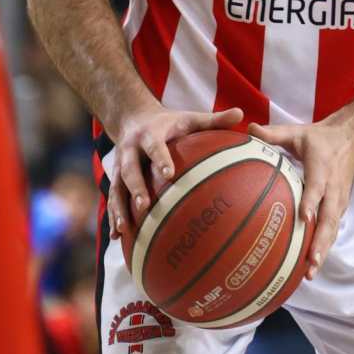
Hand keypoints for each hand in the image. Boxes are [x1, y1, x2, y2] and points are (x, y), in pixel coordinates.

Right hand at [108, 105, 243, 238]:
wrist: (133, 117)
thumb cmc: (171, 122)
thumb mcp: (190, 118)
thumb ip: (214, 119)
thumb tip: (241, 115)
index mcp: (150, 134)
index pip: (155, 146)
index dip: (160, 159)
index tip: (169, 174)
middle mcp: (130, 149)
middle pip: (129, 169)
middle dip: (135, 187)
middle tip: (144, 206)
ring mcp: (119, 165)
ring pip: (116, 187)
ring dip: (118, 208)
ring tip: (125, 228)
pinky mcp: (114, 178)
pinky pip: (112, 198)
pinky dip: (113, 217)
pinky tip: (117, 238)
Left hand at [248, 115, 353, 279]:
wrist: (351, 141)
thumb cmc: (318, 139)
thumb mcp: (297, 132)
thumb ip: (274, 133)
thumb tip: (248, 130)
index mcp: (322, 166)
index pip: (317, 186)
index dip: (312, 201)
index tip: (303, 217)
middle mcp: (333, 187)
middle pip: (329, 217)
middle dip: (320, 240)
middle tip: (310, 261)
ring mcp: (339, 200)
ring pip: (333, 228)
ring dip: (323, 250)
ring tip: (310, 273)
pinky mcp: (340, 208)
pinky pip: (332, 230)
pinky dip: (324, 247)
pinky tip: (310, 267)